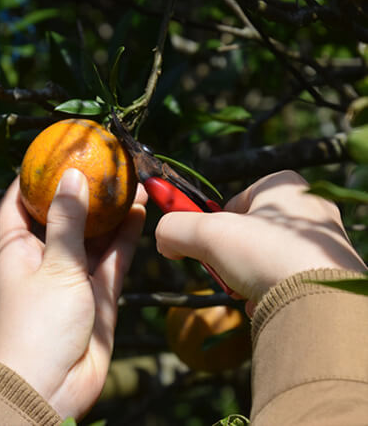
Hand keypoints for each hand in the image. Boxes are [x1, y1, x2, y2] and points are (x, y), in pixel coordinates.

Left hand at [0, 169, 145, 418]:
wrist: (51, 388)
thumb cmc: (39, 326)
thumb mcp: (54, 267)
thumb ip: (67, 223)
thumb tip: (72, 175)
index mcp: (17, 248)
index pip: (17, 202)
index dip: (31, 177)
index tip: (51, 152)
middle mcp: (44, 257)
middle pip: (63, 213)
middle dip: (82, 188)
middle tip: (104, 160)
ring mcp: (73, 274)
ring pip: (94, 232)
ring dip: (111, 209)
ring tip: (131, 178)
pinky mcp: (98, 292)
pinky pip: (114, 256)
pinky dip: (127, 235)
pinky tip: (141, 210)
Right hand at [155, 170, 365, 306]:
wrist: (319, 303)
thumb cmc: (267, 254)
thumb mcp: (207, 234)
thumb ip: (175, 228)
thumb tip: (163, 238)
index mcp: (284, 186)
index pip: (234, 201)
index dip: (213, 223)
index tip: (201, 243)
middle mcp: (309, 210)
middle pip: (248, 232)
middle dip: (229, 256)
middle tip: (225, 270)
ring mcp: (322, 243)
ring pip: (264, 259)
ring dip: (247, 277)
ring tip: (248, 289)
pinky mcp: (327, 274)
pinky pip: (286, 281)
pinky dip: (269, 293)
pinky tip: (267, 302)